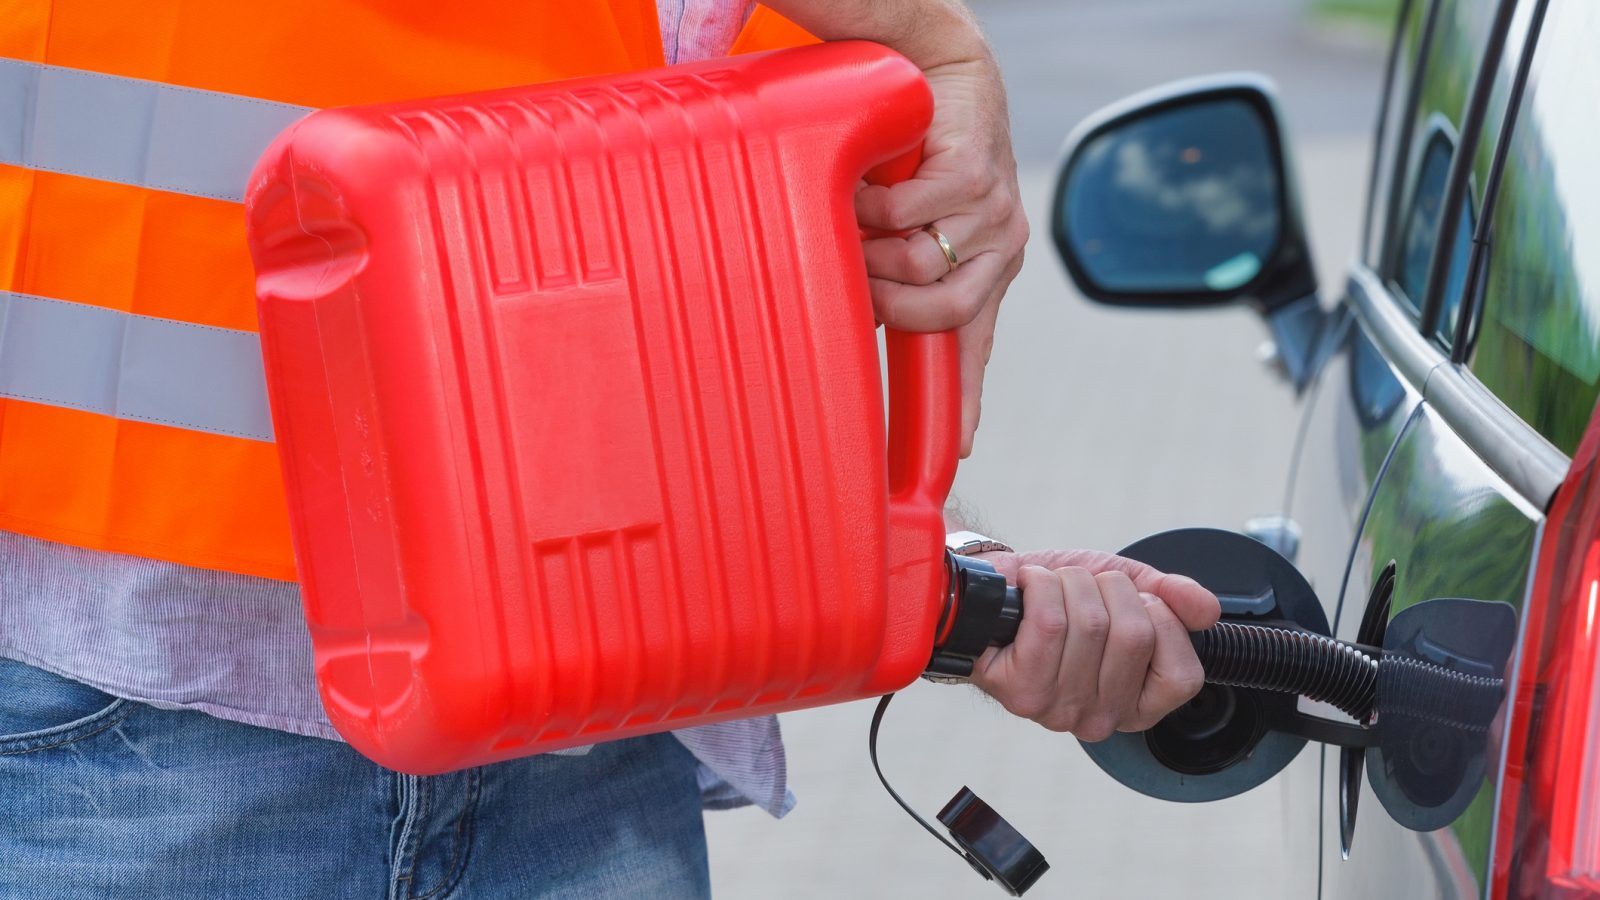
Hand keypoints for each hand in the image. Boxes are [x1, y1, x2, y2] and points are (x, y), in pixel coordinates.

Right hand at [855, 55, 1026, 457]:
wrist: (938, 63)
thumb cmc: (918, 147)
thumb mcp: (906, 226)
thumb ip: (893, 276)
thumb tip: (862, 323)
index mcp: (984, 269)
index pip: (974, 347)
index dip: (966, 403)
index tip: (961, 451)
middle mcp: (998, 248)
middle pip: (938, 317)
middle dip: (885, 304)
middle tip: (855, 272)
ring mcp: (992, 212)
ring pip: (918, 271)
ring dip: (872, 250)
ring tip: (860, 218)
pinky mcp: (975, 175)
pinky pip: (907, 221)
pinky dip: (874, 210)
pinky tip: (871, 185)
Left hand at [967, 549, 1220, 739]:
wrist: (991, 591)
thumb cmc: (1058, 597)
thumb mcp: (1126, 589)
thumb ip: (1173, 597)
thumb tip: (1207, 610)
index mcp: (1136, 704)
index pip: (1183, 676)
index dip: (1162, 619)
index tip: (1134, 602)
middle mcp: (1099, 719)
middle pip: (1134, 635)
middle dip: (1109, 588)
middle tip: (1084, 589)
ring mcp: (1058, 710)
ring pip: (1090, 621)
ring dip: (1070, 583)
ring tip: (1052, 590)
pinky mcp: (1019, 691)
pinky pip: (1049, 621)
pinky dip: (1039, 583)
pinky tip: (1028, 589)